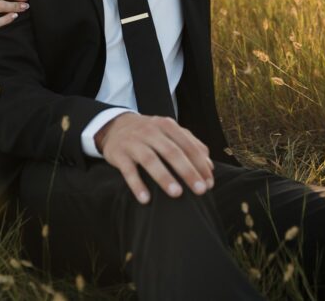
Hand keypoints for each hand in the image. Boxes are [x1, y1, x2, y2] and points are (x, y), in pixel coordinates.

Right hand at [95, 113, 213, 203]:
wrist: (115, 126)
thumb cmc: (149, 134)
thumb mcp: (169, 132)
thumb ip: (190, 144)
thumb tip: (209, 166)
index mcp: (166, 125)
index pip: (187, 145)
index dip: (200, 164)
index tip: (209, 183)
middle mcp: (150, 131)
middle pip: (171, 152)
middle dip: (188, 171)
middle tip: (200, 190)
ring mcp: (133, 142)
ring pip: (150, 159)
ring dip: (164, 177)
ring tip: (176, 193)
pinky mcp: (118, 153)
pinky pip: (128, 170)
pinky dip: (137, 185)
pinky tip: (145, 199)